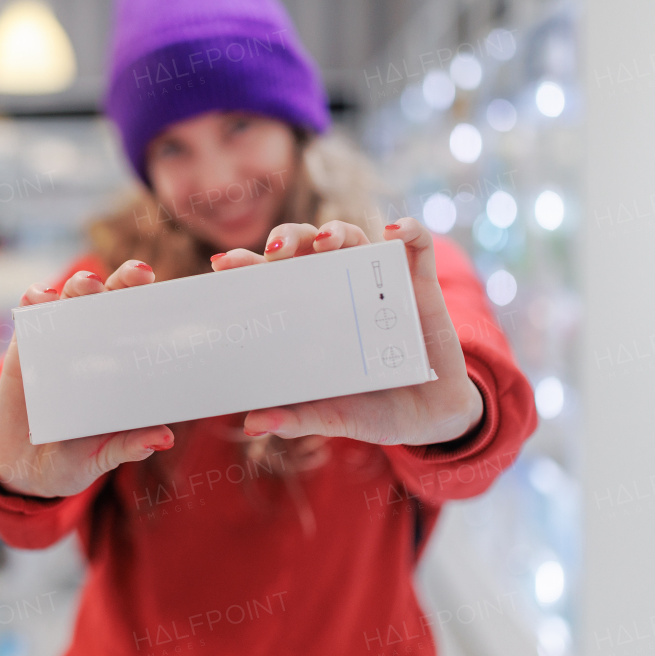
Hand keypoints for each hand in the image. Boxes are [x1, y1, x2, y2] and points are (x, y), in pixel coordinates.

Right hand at [0, 261, 174, 497]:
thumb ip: (130, 444)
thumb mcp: (105, 454)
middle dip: (123, 280)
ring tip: (89, 285)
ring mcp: (58, 341)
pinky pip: (31, 313)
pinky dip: (36, 298)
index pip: (140, 323)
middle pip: (111, 299)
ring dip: (80, 284)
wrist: (26, 469)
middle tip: (137, 274)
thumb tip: (164, 439)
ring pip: (71, 298)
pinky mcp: (25, 347)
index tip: (168, 290)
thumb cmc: (77, 457)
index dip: (153, 302)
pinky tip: (44, 297)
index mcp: (120, 363)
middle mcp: (93, 344)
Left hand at [212, 219, 484, 447]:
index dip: (247, 264)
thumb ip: (298, 417)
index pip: (272, 279)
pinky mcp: (420, 285)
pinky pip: (418, 247)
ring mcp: (378, 283)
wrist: (432, 418)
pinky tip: (396, 232)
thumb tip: (253, 424)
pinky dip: (409, 231)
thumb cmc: (373, 409)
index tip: (222, 264)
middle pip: (307, 246)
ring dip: (337, 230)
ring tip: (326, 241)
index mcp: (309, 314)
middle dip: (289, 237)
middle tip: (278, 252)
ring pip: (353, 237)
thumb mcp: (335, 415)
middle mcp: (339, 289)